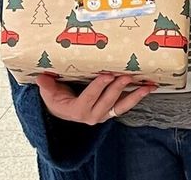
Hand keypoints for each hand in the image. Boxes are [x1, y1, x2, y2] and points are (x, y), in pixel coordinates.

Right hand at [35, 73, 154, 124]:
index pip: (89, 98)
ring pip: (121, 106)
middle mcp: (92, 115)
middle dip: (118, 88)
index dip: (98, 87)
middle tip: (127, 75)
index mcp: (77, 110)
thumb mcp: (49, 94)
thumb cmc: (57, 99)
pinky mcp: (112, 111)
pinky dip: (137, 97)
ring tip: (147, 86)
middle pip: (107, 101)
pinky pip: (126, 105)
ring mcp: (104, 114)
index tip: (107, 75)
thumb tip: (41, 77)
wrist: (63, 111)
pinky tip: (148, 88)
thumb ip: (47, 86)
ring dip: (135, 95)